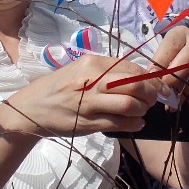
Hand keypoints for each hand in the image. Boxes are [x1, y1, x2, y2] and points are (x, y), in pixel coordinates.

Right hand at [0, 53, 159, 137]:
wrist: (31, 109)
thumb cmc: (58, 88)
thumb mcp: (80, 70)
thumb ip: (107, 71)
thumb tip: (140, 76)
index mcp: (91, 64)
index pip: (132, 67)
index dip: (150, 77)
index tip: (156, 85)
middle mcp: (91, 81)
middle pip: (136, 84)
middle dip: (152, 93)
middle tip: (153, 99)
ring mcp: (90, 103)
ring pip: (131, 105)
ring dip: (143, 109)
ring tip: (141, 110)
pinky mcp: (89, 123)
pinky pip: (121, 124)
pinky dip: (135, 123)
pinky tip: (135, 122)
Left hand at [147, 24, 188, 108]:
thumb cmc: (170, 61)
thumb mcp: (161, 58)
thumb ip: (157, 66)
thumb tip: (152, 78)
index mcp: (180, 34)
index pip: (171, 45)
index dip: (161, 60)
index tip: (152, 75)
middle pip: (188, 57)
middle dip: (175, 75)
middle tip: (165, 89)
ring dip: (183, 90)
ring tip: (173, 100)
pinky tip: (186, 100)